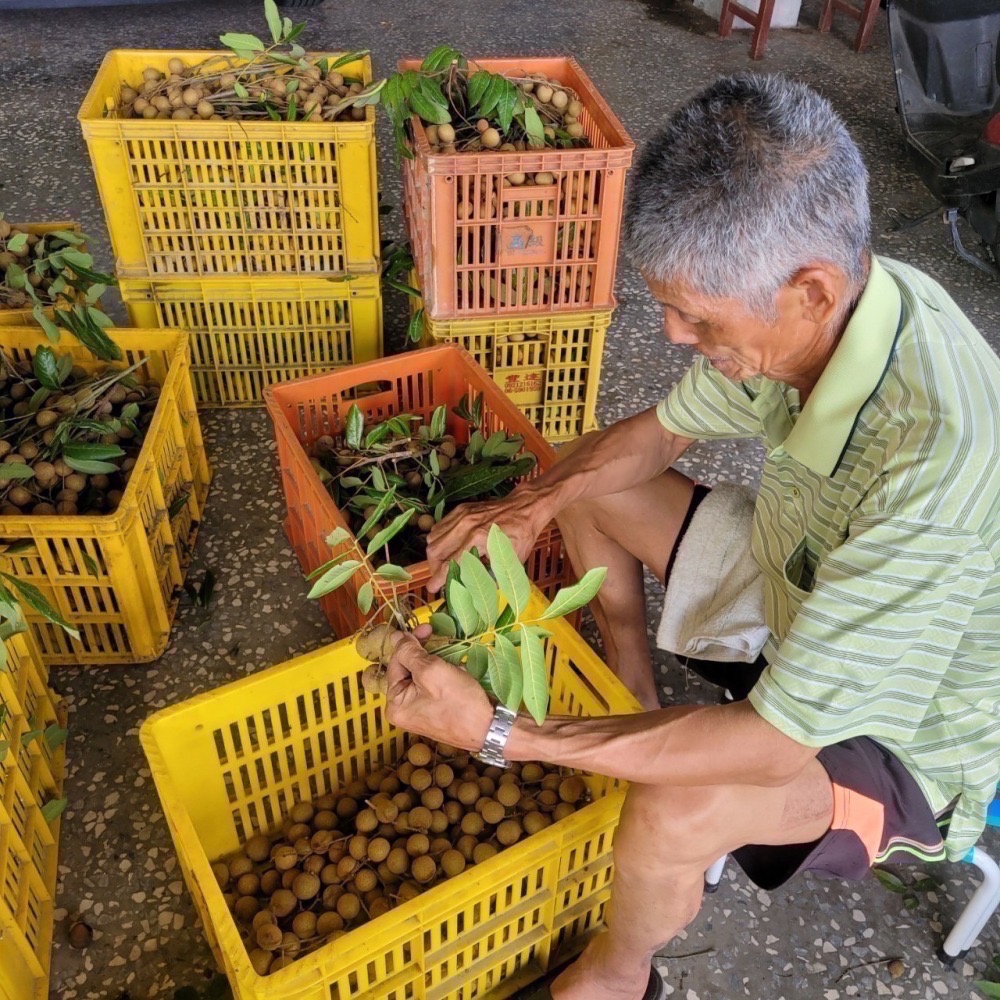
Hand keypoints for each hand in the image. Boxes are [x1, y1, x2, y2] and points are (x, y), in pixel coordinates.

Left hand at [384, 624, 493, 750]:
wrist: (490, 728)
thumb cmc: (459, 701)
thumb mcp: (431, 671)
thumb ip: (409, 653)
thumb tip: (394, 637)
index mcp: (395, 704)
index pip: (395, 663)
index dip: (409, 643)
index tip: (426, 627)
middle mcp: (404, 709)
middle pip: (408, 669)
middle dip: (424, 653)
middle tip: (438, 636)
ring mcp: (421, 711)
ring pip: (423, 674)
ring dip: (437, 662)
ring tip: (453, 663)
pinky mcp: (437, 709)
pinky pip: (434, 684)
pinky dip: (444, 674)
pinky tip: (457, 672)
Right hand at [426, 489, 546, 591]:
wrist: (524, 508)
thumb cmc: (521, 536)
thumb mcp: (509, 562)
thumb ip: (489, 577)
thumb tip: (470, 592)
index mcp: (478, 539)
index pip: (450, 563)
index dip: (438, 579)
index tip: (432, 589)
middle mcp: (465, 526)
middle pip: (436, 551)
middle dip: (434, 568)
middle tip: (440, 577)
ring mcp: (461, 515)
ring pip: (433, 538)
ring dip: (434, 555)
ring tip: (442, 564)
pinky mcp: (460, 509)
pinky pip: (439, 527)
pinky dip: (438, 540)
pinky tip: (446, 548)